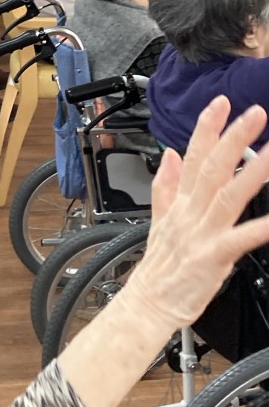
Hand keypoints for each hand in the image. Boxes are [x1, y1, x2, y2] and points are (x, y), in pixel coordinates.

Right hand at [127, 95, 268, 329]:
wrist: (149, 303)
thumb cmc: (160, 266)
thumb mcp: (159, 218)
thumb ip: (166, 184)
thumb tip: (171, 154)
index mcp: (181, 201)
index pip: (193, 155)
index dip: (207, 127)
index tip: (221, 103)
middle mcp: (192, 212)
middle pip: (213, 167)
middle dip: (233, 137)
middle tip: (255, 113)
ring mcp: (203, 232)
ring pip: (229, 194)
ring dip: (253, 170)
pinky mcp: (214, 257)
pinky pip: (241, 238)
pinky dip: (261, 227)